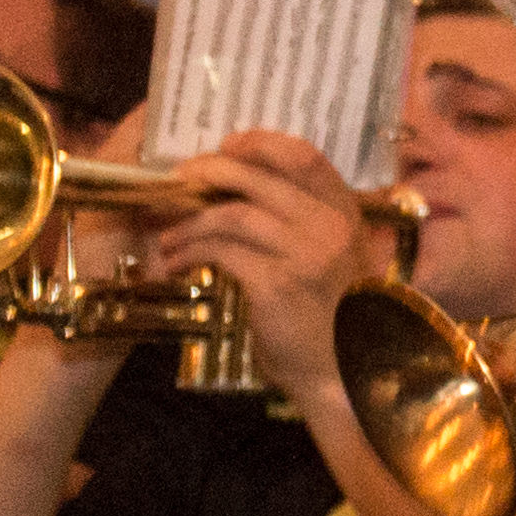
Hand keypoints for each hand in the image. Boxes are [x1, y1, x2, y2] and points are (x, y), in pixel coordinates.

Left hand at [140, 136, 375, 409]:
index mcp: (346, 214)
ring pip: (231, 214)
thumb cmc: (331, 317)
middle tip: (178, 183)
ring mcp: (306, 254)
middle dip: (208, 173)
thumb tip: (240, 194)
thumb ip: (302, 226)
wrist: (342, 371)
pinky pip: (220, 251)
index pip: (305, 157)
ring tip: (169, 239)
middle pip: (258, 178)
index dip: (261, 144)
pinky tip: (177, 264)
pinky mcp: (277, 283)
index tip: (227, 146)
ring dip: (189, 222)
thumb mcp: (329, 259)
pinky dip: (189, 252)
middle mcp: (331, 226)